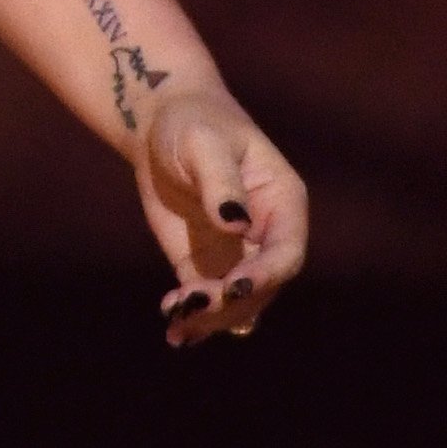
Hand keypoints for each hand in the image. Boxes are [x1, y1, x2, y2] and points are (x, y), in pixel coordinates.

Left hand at [134, 81, 308, 347]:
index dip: (265, 275)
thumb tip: (236, 224)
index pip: (286, 252)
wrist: (160, 124)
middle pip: (263, 286)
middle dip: (232, 304)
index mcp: (283, 203)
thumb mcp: (204, 144)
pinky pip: (207, 298)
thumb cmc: (192, 123)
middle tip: (192, 307)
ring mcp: (237, 253)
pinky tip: (173, 324)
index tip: (233, 288)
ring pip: (238, 302)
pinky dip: (193, 315)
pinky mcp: (205, 262)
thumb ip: (220, 182)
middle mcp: (266, 235)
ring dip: (212, 318)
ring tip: (177, 324)